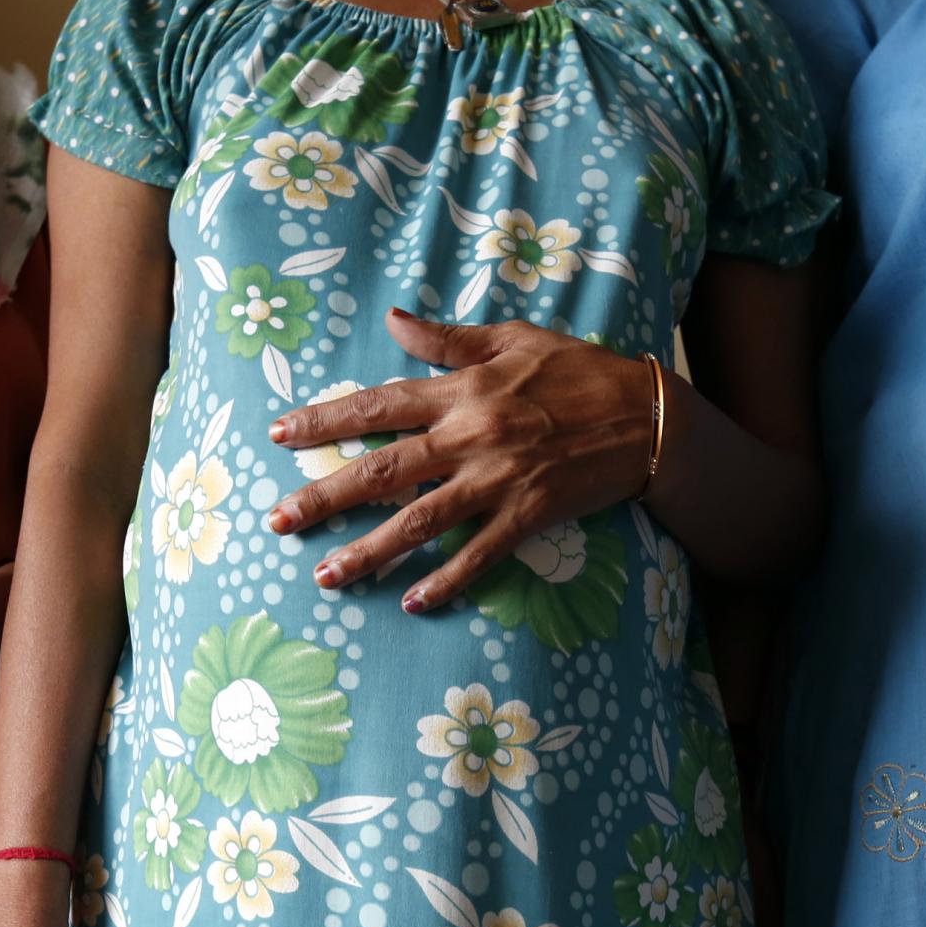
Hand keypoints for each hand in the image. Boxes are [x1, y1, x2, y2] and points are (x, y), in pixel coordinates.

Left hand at [264, 309, 653, 612]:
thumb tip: (395, 323)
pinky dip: (445, 581)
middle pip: (380, 470)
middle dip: (323, 496)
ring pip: (417, 522)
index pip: (376, 405)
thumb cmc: (581, 372)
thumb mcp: (514, 339)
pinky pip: (478, 555)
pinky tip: (411, 603)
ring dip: (368, 552)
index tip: (280, 436)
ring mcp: (497, 481)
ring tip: (326, 576)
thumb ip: (450, 340)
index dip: (324, 420)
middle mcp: (469, 437)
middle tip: (277, 520)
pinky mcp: (528, 516)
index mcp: (462, 390)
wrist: (648, 416)